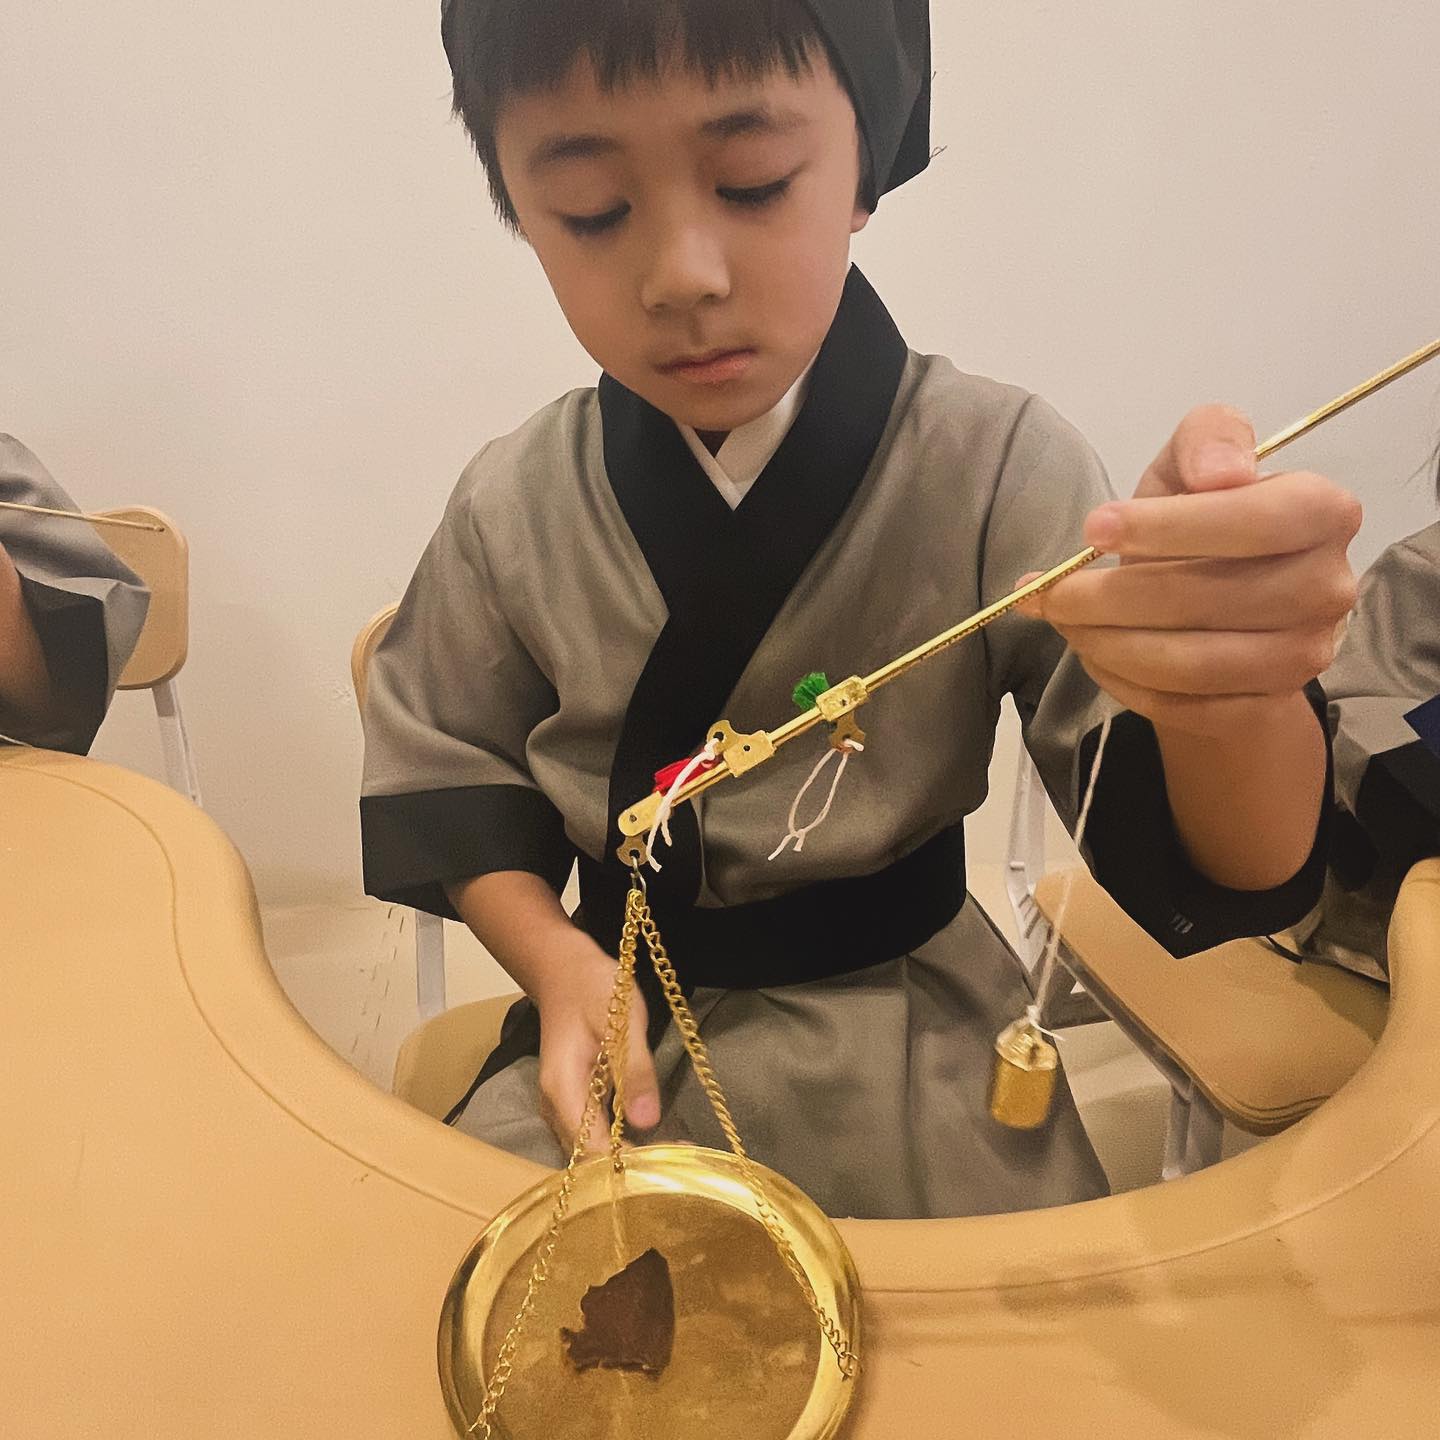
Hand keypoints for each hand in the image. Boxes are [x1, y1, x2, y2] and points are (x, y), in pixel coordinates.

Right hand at [533, 935, 660, 1155]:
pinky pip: (594, 1132)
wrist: (563, 968)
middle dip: (631, 1165)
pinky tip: (651, 1137)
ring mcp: (562, 1104)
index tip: (668, 1163)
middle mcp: (556, 1106)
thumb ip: (634, 1070)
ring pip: (591, 1149)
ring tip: (670, 1153)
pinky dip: (620, 1139)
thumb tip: (648, 1122)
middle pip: (589, 1157)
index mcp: (563, 1091)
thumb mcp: (622, 1021)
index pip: (592, 1150)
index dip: (628, 1164)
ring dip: (627, 1155)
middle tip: (677, 1160)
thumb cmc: (592, 988)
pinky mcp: (573, 1099)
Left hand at [1022, 405, 1360, 737]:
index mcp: (1325, 512)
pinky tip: (1092, 653)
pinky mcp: (1266, 709)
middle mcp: (1329, 588)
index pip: (1258, 522)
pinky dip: (1123, 682)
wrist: (1211, 606)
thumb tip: (1222, 473)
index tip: (1094, 529)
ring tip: (1063, 620)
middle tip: (1053, 590)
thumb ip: (1208, 438)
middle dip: (1112, 597)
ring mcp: (1304, 656)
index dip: (1171, 527)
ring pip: (1193, 664)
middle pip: (1210, 600)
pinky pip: (1186, 707)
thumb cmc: (1196, 524)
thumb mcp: (1190, 463)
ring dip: (1108, 643)